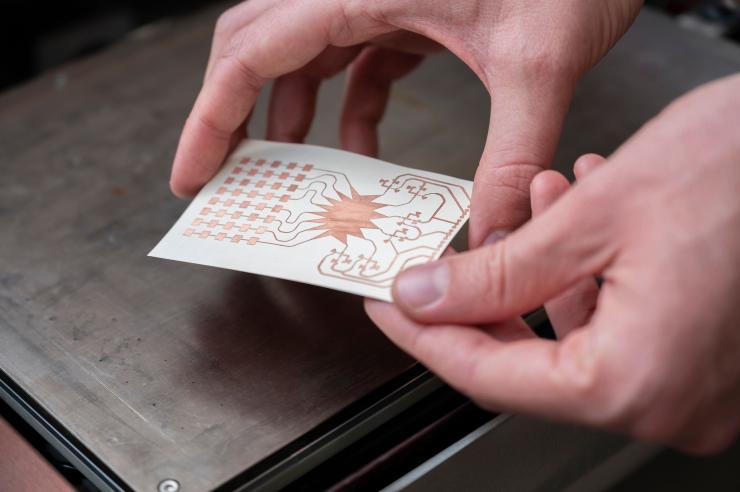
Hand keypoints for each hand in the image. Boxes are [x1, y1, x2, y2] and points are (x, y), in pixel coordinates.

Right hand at [169, 0, 640, 242]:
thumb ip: (511, 154)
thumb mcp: (540, 63)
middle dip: (232, 112)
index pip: (251, 52)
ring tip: (292, 174)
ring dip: (291, 115)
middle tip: (227, 173)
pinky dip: (348, 107)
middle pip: (257, 45)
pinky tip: (362, 150)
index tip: (193, 173)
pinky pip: (354, 60)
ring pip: (303, 55)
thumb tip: (489, 236)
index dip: (210, 117)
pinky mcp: (407, 8)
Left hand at [366, 73, 739, 452]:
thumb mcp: (592, 218)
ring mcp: (694, 387)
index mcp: (638, 381)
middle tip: (439, 267)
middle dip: (481, 304)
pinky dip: (585, 280)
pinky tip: (577, 221)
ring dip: (537, 278)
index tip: (389, 309)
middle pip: (530, 365)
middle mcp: (672, 402)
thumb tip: (427, 298)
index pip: (492, 378)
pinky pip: (619, 329)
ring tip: (532, 208)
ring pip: (574, 339)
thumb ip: (497, 274)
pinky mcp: (705, 358)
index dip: (427, 339)